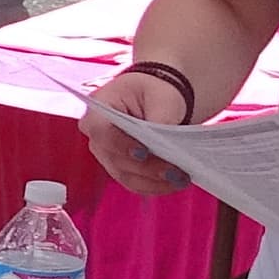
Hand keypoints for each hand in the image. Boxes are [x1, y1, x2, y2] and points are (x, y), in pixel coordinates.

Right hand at [81, 69, 194, 193]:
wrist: (157, 100)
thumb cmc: (155, 92)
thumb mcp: (161, 97)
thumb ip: (161, 119)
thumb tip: (165, 146)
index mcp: (99, 109)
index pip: (100, 131)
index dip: (119, 144)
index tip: (144, 152)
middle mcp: (98, 137)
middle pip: (115, 159)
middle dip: (147, 169)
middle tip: (175, 171)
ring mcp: (107, 155)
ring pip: (125, 176)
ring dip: (153, 182)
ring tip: (181, 180)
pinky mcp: (120, 168)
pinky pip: (134, 183)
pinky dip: (154, 186)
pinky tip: (174, 183)